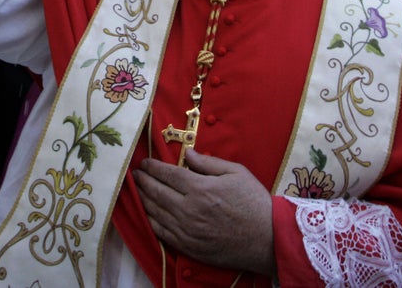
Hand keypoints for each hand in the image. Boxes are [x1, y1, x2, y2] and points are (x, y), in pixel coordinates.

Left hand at [134, 148, 275, 276]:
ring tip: (137, 191)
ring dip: (143, 200)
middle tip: (135, 174)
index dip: (154, 168)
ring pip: (155, 213)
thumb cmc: (254, 202)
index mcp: (201, 188)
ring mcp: (186, 230)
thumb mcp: (236, 173)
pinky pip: (162, 233)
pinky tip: (147, 214)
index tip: (145, 163)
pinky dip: (150, 221)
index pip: (168, 175)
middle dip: (143, 181)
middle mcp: (189, 209)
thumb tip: (188, 154)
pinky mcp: (188, 247)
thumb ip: (209, 163)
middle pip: (157, 193)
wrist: (266, 239)